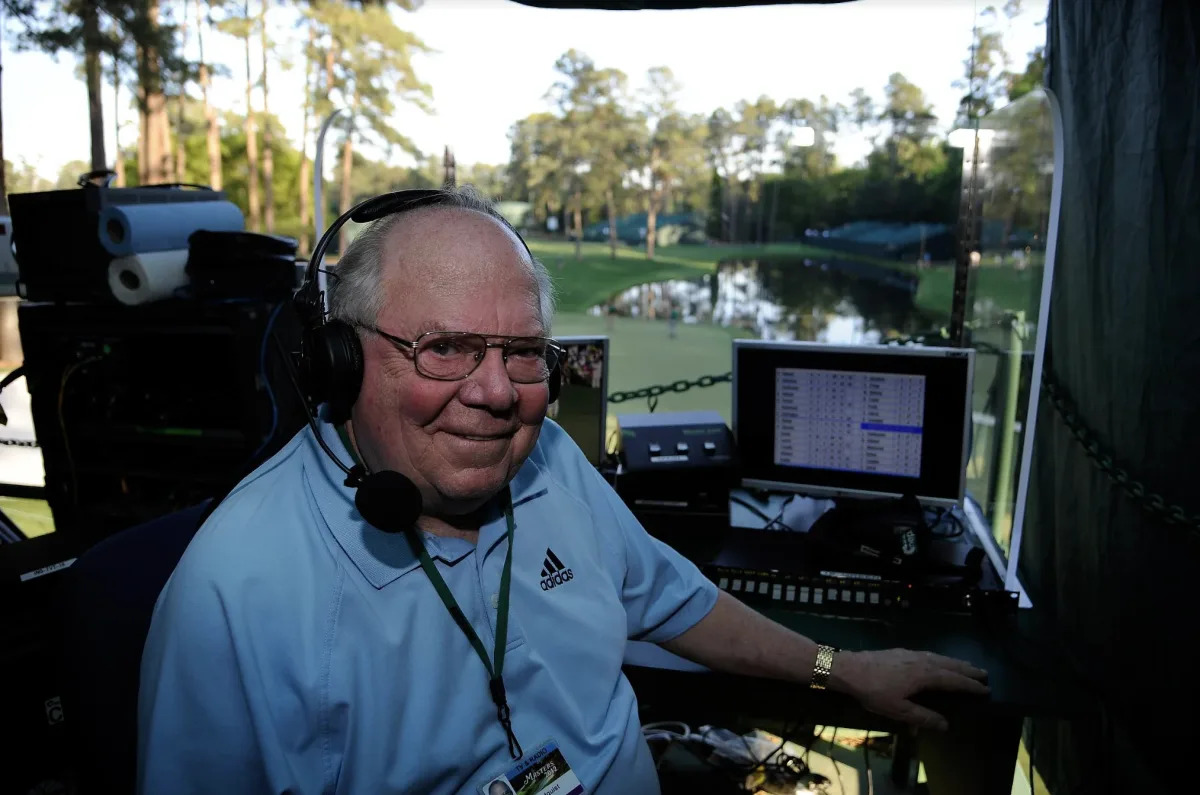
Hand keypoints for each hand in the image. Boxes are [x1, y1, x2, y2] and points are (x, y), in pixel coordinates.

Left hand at [831, 649, 989, 730]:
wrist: (849, 669)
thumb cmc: (874, 691)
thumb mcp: (898, 710)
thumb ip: (922, 717)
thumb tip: (946, 724)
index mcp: (924, 675)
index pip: (954, 680)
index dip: (970, 686)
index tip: (986, 688)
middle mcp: (922, 661)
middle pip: (950, 665)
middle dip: (967, 670)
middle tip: (984, 673)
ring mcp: (911, 653)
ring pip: (939, 657)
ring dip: (955, 662)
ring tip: (966, 665)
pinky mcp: (901, 651)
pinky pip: (929, 654)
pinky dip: (940, 658)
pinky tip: (938, 660)